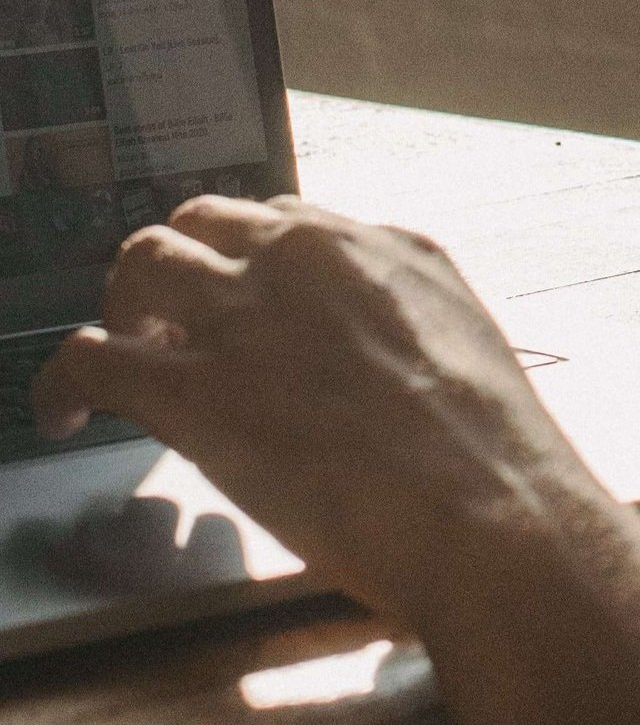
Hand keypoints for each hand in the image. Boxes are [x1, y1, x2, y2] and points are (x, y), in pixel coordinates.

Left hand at [32, 197, 616, 631]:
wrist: (486, 505)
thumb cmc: (492, 450)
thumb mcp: (464, 343)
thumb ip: (402, 319)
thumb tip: (361, 346)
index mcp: (383, 245)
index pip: (284, 219)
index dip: (250, 262)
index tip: (241, 301)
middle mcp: (307, 257)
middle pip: (202, 221)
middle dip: (181, 267)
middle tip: (174, 325)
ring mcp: (246, 316)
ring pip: (140, 261)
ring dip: (124, 304)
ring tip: (124, 354)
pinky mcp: (193, 390)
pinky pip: (88, 356)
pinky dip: (63, 379)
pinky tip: (65, 410)